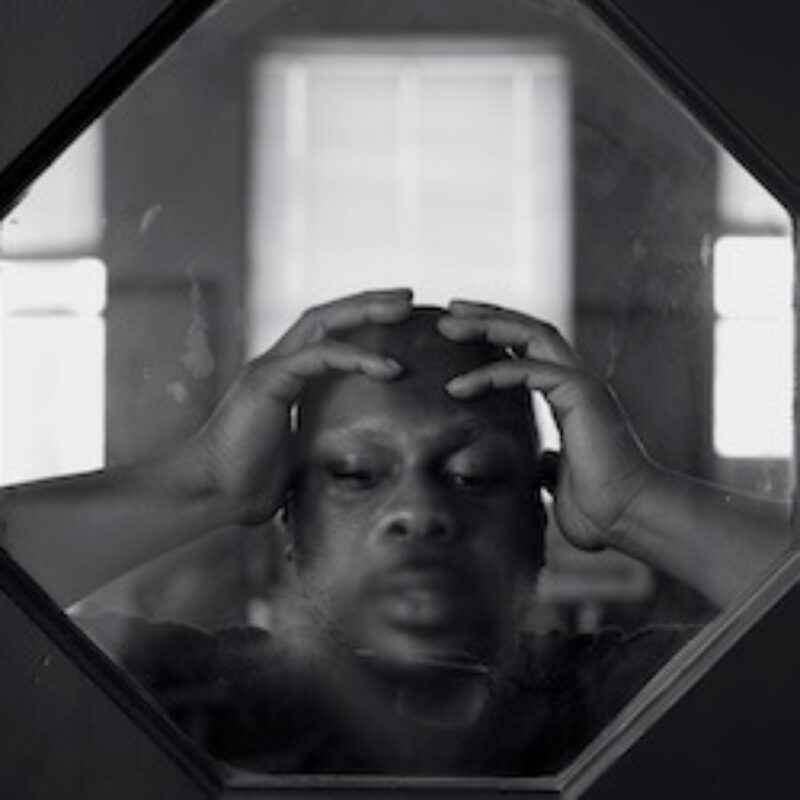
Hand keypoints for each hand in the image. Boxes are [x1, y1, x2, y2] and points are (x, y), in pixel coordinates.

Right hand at [191, 289, 411, 522]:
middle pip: (327, 316)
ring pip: (322, 322)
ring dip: (365, 311)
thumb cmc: (250, 483)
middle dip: (368, 302)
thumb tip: (364, 461)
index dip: (360, 321)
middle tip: (409, 298)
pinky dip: (356, 357)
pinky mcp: (268, 381)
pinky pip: (319, 356)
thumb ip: (325, 444)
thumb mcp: (302, 456)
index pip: (325, 334)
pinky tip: (389, 368)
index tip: (398, 320)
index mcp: (284, 378)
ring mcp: (269, 367)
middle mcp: (275, 363)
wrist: (212, 494)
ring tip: (404, 309)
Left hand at [438, 300, 654, 550]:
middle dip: (486, 316)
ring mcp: (581, 383)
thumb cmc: (600, 509)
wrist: (630, 519)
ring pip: (529, 334)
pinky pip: (527, 371)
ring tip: (446, 325)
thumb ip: (546, 465)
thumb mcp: (558, 481)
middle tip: (448, 311)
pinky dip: (489, 375)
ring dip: (486, 325)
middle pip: (528, 329)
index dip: (496, 334)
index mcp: (570, 397)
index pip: (529, 349)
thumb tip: (538, 462)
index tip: (460, 330)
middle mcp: (577, 381)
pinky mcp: (581, 394)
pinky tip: (457, 388)